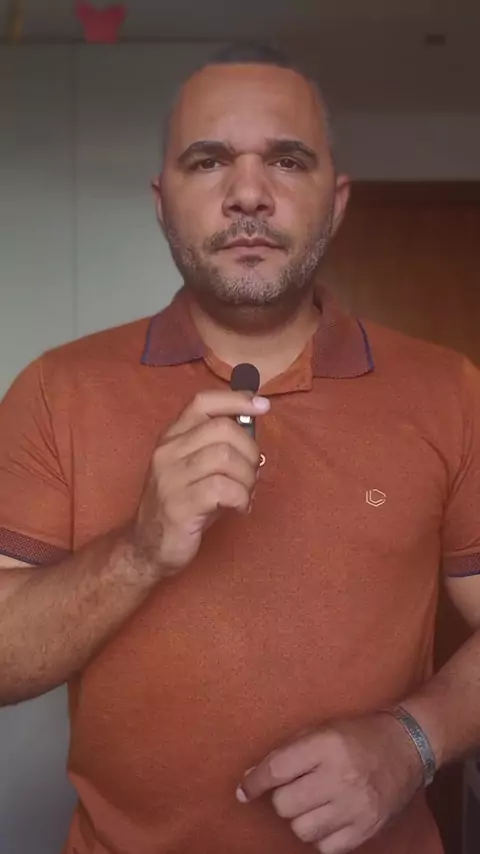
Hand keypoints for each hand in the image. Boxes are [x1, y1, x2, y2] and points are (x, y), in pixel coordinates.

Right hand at [130, 390, 269, 574]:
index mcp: (172, 437)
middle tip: (252, 474)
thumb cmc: (183, 504)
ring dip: (247, 477)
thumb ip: (218, 447)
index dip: (236, 399)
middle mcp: (167, 452)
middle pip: (222, 428)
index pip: (203, 402)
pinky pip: (223, 489)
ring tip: (245, 494)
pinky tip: (239, 509)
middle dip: (250, 450)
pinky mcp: (179, 505)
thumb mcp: (196, 469)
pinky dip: (241, 498)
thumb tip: (253, 432)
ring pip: (225, 457)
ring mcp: (170, 478)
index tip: (262, 406)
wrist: (147, 546)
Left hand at [237, 714, 424, 853]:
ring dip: (301, 818)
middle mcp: (340, 776)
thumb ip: (287, 752)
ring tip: (314, 803)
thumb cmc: (358, 734)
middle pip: (284, 805)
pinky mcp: (367, 828)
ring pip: (301, 830)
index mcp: (326, 745)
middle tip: (296, 788)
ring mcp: (355, 806)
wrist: (408, 746)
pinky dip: (321, 835)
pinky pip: (325, 847)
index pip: (276, 770)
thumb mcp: (322, 729)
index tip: (243, 790)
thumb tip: (249, 779)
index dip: (254, 782)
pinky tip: (329, 817)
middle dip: (283, 798)